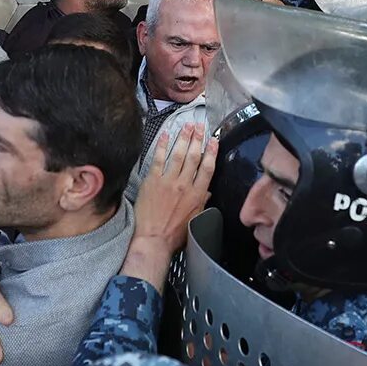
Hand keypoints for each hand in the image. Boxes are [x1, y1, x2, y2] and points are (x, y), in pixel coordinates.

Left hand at [123, 124, 216, 285]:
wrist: (153, 240)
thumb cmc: (174, 235)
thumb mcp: (195, 220)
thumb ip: (202, 203)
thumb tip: (207, 192)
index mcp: (197, 195)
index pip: (208, 168)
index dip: (212, 152)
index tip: (214, 141)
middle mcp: (185, 185)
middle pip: (194, 157)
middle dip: (198, 139)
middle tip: (200, 126)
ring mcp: (168, 181)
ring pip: (178, 154)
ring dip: (183, 138)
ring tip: (187, 126)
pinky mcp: (152, 181)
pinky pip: (158, 159)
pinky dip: (162, 145)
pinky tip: (166, 134)